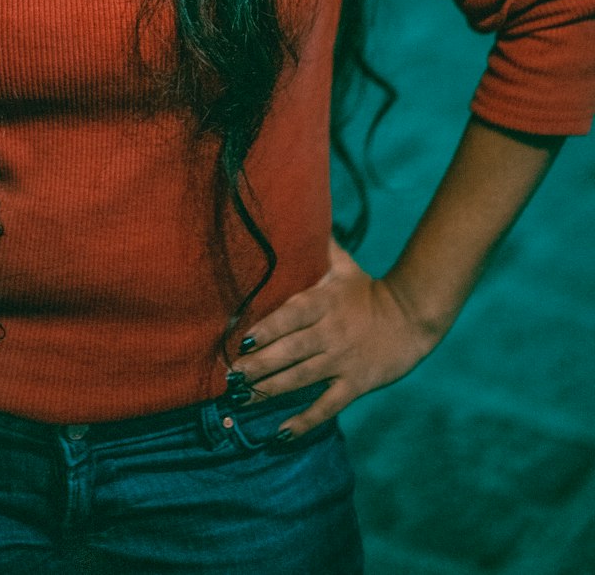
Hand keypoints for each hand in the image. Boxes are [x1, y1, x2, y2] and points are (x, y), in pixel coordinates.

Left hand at [224, 237, 444, 440]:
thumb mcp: (343, 265)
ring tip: (243, 398)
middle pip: (290, 351)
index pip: (291, 315)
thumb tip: (297, 207)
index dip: (267, 328)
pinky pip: (326, 407)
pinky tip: (281, 434)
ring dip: (270, 391)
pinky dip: (304, 422)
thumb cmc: (367, 289)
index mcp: (324, 303)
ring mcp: (342, 362)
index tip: (241, 338)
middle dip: (258, 365)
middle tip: (231, 375)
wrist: (411, 318)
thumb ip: (318, 244)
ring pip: (301, 379)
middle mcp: (330, 333)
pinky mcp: (355, 385)